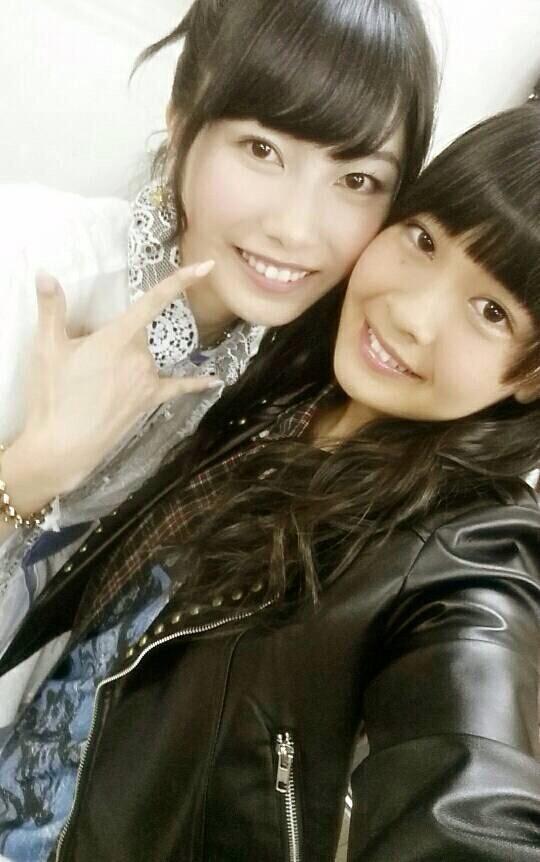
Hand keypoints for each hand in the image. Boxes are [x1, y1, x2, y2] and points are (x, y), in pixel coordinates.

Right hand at [2, 261, 218, 513]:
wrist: (61, 447)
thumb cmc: (53, 396)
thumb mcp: (47, 348)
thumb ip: (51, 307)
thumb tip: (45, 273)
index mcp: (118, 337)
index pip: (155, 300)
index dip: (182, 280)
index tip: (208, 266)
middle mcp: (141, 356)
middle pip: (140, 332)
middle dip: (115, 338)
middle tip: (83, 364)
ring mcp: (148, 380)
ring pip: (148, 356)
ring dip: (128, 361)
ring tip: (93, 385)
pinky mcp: (150, 401)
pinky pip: (177, 387)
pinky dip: (196, 382)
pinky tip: (215, 380)